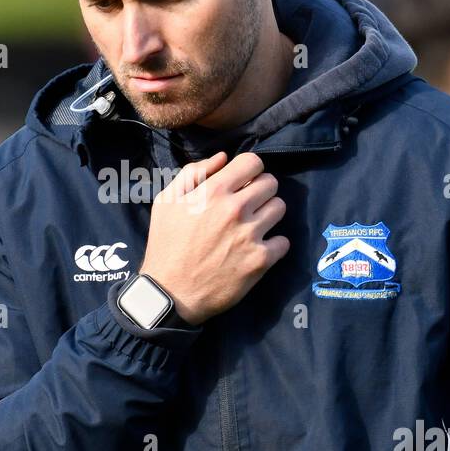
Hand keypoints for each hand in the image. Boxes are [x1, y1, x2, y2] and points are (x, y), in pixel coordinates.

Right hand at [138, 151, 289, 324]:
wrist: (170, 293)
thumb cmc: (166, 245)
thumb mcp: (166, 202)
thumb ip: (193, 173)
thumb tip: (222, 158)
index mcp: (213, 191)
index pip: (253, 162)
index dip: (250, 170)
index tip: (244, 181)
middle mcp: (236, 209)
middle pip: (271, 183)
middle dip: (260, 191)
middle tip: (248, 205)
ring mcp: (251, 234)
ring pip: (280, 208)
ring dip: (268, 215)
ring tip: (252, 227)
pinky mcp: (261, 259)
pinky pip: (283, 241)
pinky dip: (273, 245)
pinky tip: (256, 250)